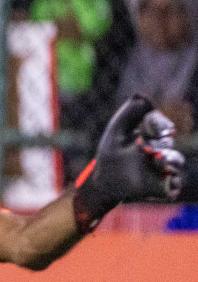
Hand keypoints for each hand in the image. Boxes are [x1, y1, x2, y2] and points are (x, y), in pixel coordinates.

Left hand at [73, 96, 184, 231]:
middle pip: (167, 143)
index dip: (160, 124)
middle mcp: (160, 149)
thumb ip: (127, 114)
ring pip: (177, 160)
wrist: (103, 181)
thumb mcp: (116, 132)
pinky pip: (175, 183)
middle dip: (159, 143)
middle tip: (144, 146)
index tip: (156, 127)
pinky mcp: (163, 185)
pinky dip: (174, 181)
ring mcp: (163, 168)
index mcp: (150, 135)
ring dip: (169, 159)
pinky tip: (168, 177)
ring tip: (157, 159)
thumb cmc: (110, 154)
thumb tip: (142, 96)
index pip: (161, 125)